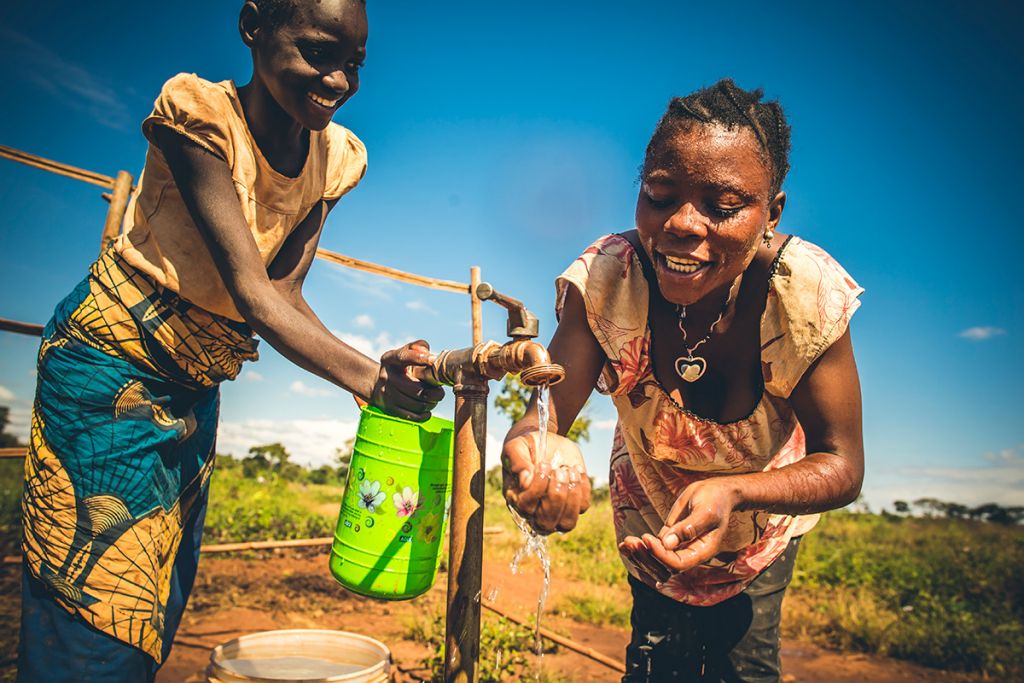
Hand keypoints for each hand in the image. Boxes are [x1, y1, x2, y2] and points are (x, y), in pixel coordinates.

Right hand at [370, 340, 444, 420]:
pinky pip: (413, 416)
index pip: (404, 357)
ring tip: (434, 399)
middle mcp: (386, 376)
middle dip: (434, 392)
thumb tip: (428, 355)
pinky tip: (428, 409)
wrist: (378, 383)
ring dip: (431, 403)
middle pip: (416, 388)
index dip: (419, 358)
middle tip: (440, 391)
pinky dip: (425, 414)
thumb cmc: (400, 366)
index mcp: (390, 359)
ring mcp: (386, 394)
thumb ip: (418, 347)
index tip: (433, 361)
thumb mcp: (405, 351)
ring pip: (417, 404)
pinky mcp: (390, 409)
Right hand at [502, 430, 590, 533]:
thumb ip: (517, 462)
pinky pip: (583, 506)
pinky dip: (583, 487)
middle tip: (559, 470)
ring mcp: (555, 509)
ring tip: (569, 471)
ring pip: (567, 523)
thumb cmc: (525, 445)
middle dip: (557, 495)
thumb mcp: (516, 447)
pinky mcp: (573, 502)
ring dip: (572, 497)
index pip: (526, 507)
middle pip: (546, 522)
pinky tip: (576, 468)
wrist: (543, 439)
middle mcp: (534, 510)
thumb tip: (526, 480)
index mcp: (516, 498)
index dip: (538, 488)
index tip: (544, 464)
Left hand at [620, 479, 737, 578]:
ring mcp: (678, 547)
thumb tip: (667, 543)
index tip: (647, 538)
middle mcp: (689, 554)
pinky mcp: (669, 538)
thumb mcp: (706, 512)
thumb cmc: (715, 500)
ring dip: (639, 556)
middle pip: (664, 568)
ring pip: (655, 563)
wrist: (716, 492)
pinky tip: (624, 544)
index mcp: (702, 552)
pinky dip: (638, 549)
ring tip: (626, 543)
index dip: (660, 555)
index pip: (677, 564)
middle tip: (631, 541)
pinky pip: (652, 550)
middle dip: (646, 557)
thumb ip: (688, 528)